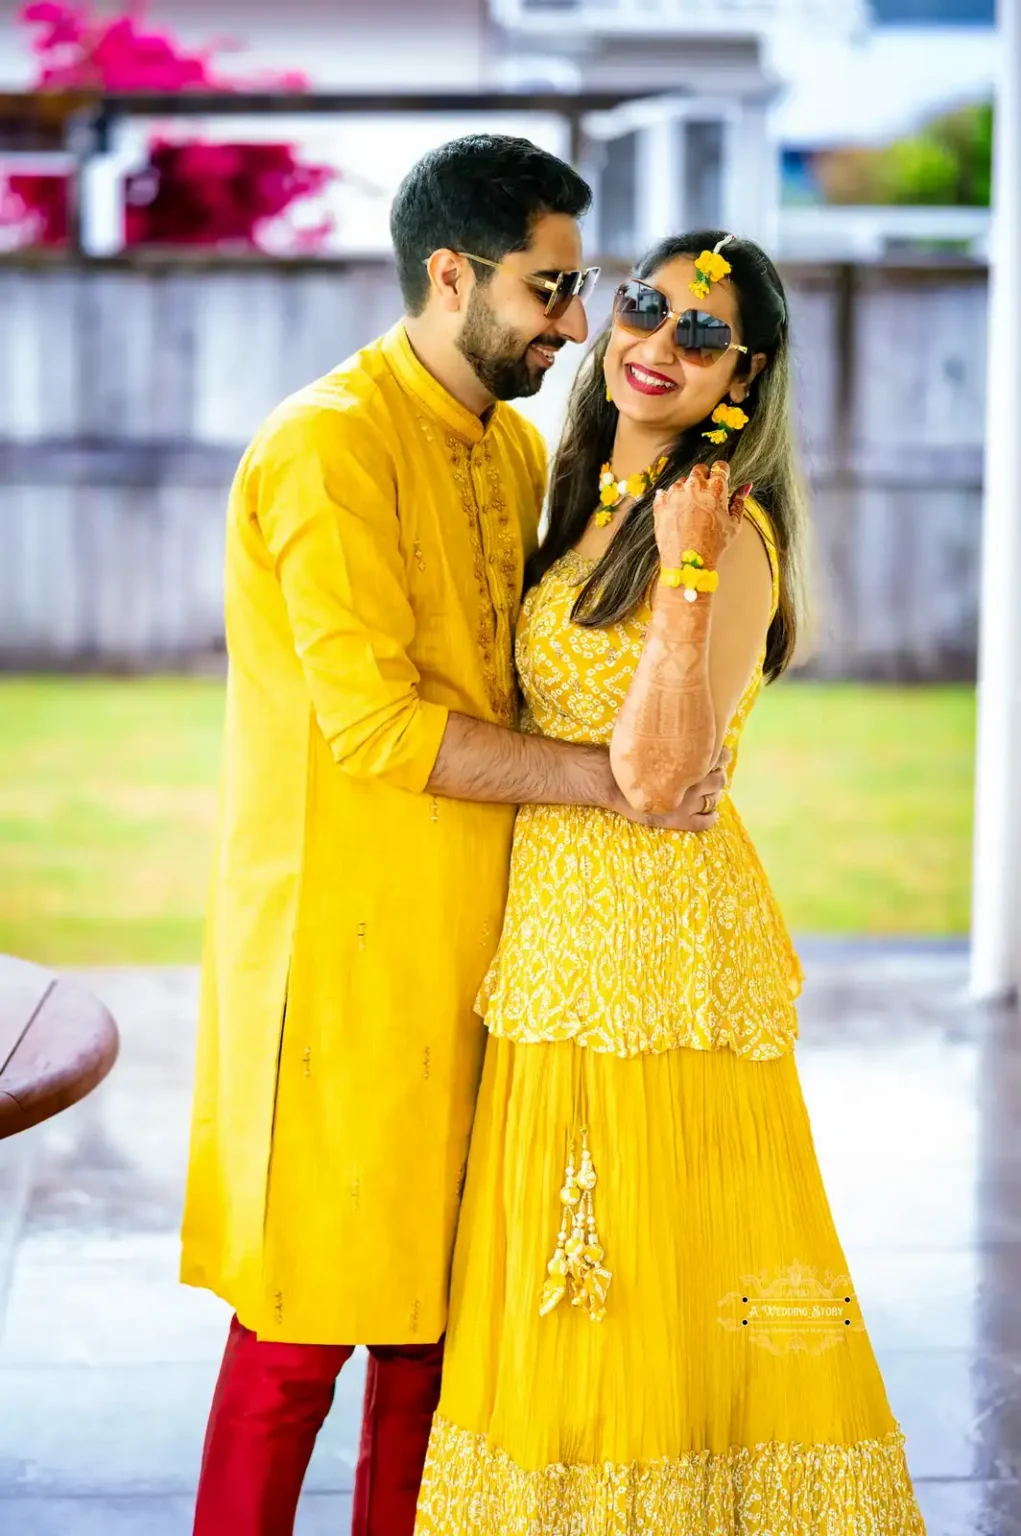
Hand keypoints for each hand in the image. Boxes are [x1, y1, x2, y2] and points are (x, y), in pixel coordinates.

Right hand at [606, 747, 729, 831]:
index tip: (718, 755)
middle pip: (719, 780)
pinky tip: (713, 816)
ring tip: (711, 794)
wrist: (611, 781)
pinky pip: (703, 822)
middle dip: (719, 776)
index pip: (718, 757)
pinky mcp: (678, 820)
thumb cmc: (631, 757)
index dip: (721, 756)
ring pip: (714, 800)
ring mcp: (687, 803)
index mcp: (689, 761)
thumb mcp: (655, 742)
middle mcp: (692, 782)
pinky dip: (711, 818)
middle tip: (713, 775)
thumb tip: (687, 730)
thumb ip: (675, 741)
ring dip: (715, 795)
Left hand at [653, 461, 751, 571]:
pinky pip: (665, 493)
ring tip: (691, 509)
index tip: (720, 478)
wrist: (687, 562)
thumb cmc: (712, 545)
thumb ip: (739, 501)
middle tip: (706, 494)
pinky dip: (671, 499)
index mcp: (716, 488)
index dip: (721, 472)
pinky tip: (677, 512)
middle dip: (704, 477)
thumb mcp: (734, 524)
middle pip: (699, 470)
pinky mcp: (661, 503)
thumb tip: (746, 487)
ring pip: (682, 482)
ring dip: (687, 490)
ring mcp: (675, 493)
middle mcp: (694, 486)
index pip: (720, 466)